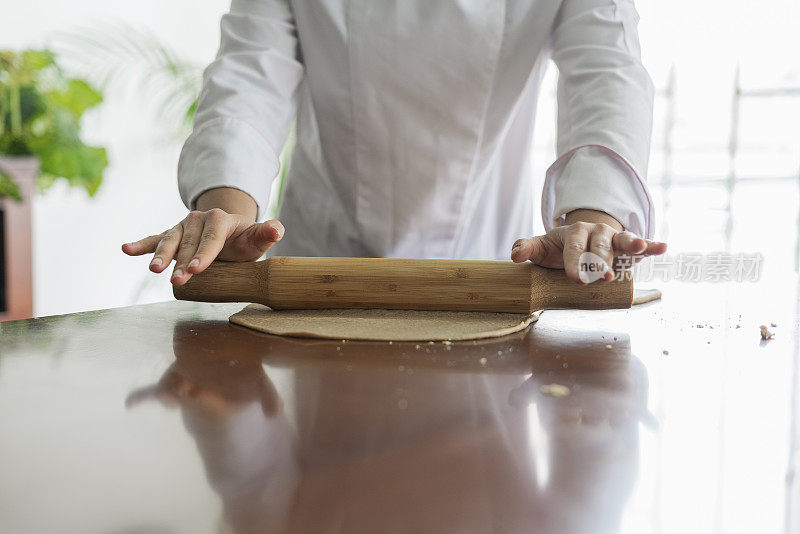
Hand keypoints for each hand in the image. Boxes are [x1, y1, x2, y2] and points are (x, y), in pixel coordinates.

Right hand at [122, 209, 283, 285]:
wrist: (229, 232)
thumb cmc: (244, 241)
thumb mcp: (256, 239)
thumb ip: (266, 234)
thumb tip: (278, 229)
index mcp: (220, 220)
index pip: (211, 239)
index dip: (204, 254)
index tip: (197, 269)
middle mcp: (198, 220)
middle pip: (188, 244)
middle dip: (182, 263)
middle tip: (178, 281)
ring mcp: (182, 227)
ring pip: (170, 242)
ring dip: (161, 256)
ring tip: (154, 269)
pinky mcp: (171, 235)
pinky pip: (154, 239)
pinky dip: (141, 244)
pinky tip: (126, 249)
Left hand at [510, 209, 666, 284]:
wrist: (582, 238)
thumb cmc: (560, 249)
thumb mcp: (542, 247)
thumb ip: (527, 248)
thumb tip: (514, 255)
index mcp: (574, 232)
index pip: (574, 249)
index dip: (575, 264)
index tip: (576, 279)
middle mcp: (597, 232)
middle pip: (600, 248)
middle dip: (601, 262)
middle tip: (602, 277)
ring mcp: (614, 237)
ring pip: (623, 241)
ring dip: (631, 245)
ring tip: (638, 249)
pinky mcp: (628, 246)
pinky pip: (642, 244)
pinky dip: (652, 245)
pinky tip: (663, 247)